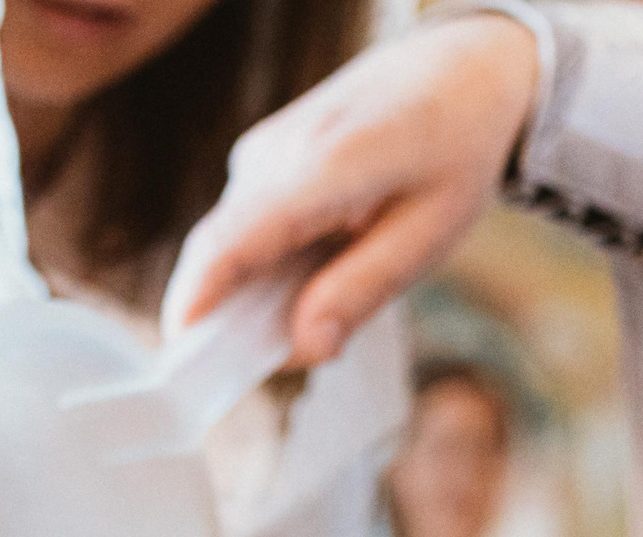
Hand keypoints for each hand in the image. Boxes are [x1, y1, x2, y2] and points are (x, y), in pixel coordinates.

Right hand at [164, 14, 538, 364]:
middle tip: (279, 357)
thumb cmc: (454, 151)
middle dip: (229, 318)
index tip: (182, 363)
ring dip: (257, 291)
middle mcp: (277, 153)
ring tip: (327, 294)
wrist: (460, 67)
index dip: (197, 304)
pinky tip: (324, 260)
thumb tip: (305, 348)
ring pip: (231, 244)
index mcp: (325, 167)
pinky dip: (269, 263)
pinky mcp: (260, 157)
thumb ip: (362, 290)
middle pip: (217, 251)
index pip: (231, 242)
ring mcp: (262, 151)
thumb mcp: (431, 233)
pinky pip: (246, 227)